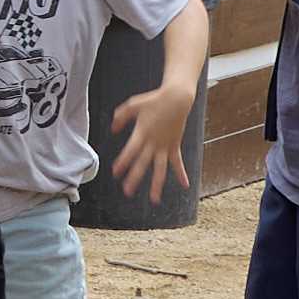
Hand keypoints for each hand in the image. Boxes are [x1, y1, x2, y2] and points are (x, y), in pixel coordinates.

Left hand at [104, 84, 195, 204]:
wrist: (177, 98)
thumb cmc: (154, 100)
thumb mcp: (133, 105)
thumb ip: (121, 116)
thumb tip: (113, 129)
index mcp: (142, 132)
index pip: (131, 150)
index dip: (123, 161)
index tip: (115, 172)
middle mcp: (154, 142)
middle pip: (143, 163)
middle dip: (134, 178)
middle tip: (127, 191)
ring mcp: (165, 146)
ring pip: (160, 169)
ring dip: (157, 184)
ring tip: (154, 199)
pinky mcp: (175, 146)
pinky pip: (178, 162)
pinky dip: (182, 173)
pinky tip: (185, 185)